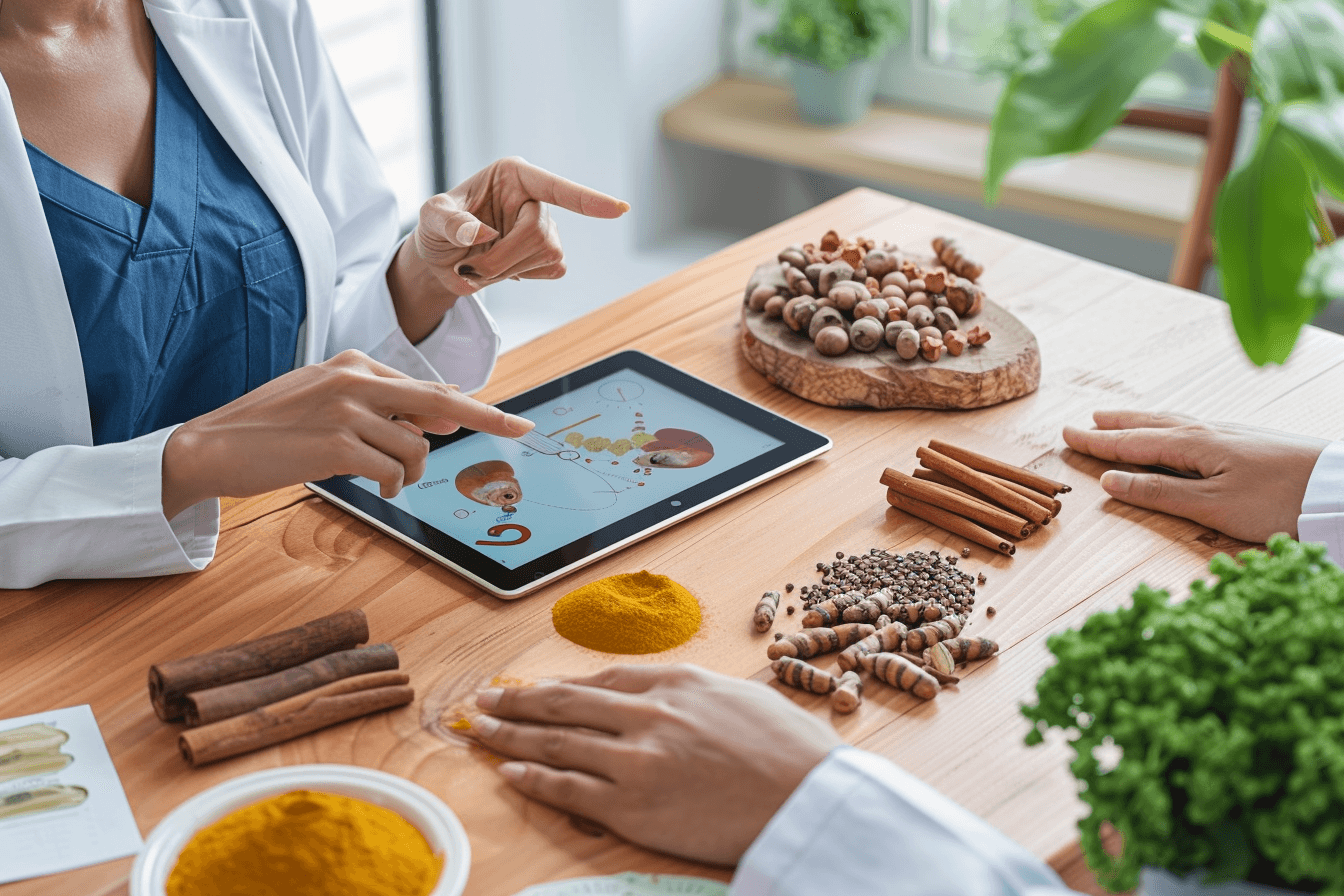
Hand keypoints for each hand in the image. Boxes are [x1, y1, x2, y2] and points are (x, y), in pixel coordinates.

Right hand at [160, 350, 533, 517]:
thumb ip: (381, 402)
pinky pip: (390, 470)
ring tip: (387, 481)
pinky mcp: (336, 445)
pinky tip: (378, 490)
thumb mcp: (327, 399)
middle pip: (440, 402)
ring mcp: (346, 411)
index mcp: (355, 364)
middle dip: (488, 419)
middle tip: (523, 430)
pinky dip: (391, 486)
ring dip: (410, 473)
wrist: (212, 446)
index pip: (426, 386)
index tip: (510, 419)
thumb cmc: (272, 426)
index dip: (469, 407)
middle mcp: (355, 380)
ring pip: (415, 447)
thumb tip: (444, 410)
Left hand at [413, 156, 626, 289]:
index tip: (620, 210)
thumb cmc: (438, 229)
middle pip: (540, 233)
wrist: (442, 261)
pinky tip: (504, 269)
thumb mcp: (431, 218)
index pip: (555, 187)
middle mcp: (535, 198)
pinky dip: (523, 276)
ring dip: (509, 269)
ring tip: (482, 266)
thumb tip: (483, 234)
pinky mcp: (550, 256)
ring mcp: (547, 227)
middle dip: (504, 258)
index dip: (587, 199)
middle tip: (471, 268)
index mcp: (513, 176)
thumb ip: (451, 222)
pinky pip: (553, 270)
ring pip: (549, 254)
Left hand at [470, 664, 839, 865]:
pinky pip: (567, 788)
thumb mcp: (740, 697)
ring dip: (511, 735)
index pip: (600, 679)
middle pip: (565, 703)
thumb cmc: (790, 751)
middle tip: (486, 700)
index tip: (534, 686)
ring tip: (482, 731)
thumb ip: (692, 693)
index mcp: (676, 682)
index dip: (560, 683)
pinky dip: (532, 778)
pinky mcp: (632, 806)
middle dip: (519, 701)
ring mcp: (636, 760)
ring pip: (556, 741)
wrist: (810, 799)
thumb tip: (666, 694)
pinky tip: (509, 771)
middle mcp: (648, 713)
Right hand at [1062, 410, 1327, 541]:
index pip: (1132, 443)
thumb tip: (1112, 481)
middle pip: (1150, 425)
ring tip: (1122, 420)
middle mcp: (1208, 432)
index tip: (1067, 434)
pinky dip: (1170, 426)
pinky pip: (1194, 426)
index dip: (1098, 441)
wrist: (1339, 489)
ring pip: (1173, 422)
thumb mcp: (1213, 507)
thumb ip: (1160, 493)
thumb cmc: (1278, 501)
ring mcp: (1232, 434)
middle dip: (1116, 424)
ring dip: (1142, 422)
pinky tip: (1178, 432)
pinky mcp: (1251, 441)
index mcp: (1193, 446)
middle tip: (1086, 421)